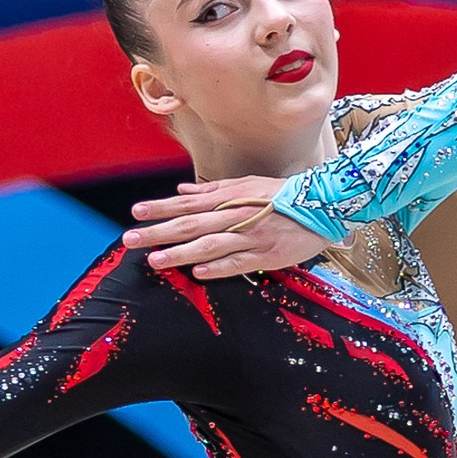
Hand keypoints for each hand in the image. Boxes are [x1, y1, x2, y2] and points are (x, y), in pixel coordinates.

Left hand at [124, 177, 328, 279]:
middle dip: (159, 232)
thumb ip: (214, 189)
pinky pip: (239, 263)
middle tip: (131, 240)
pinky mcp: (266, 255)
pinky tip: (197, 273)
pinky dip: (218, 268)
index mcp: (231, 197)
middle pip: (191, 224)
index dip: (161, 207)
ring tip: (156, 261)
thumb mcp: (248, 184)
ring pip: (210, 245)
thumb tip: (183, 189)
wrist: (325, 206)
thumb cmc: (284, 195)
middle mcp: (236, 215)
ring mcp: (251, 236)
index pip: (188, 202)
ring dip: (181, 253)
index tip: (136, 212)